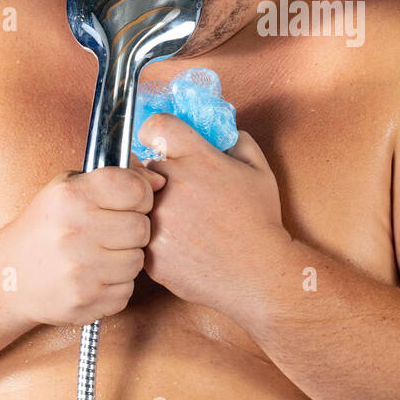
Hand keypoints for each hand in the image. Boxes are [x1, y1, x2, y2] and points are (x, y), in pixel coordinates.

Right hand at [0, 159, 165, 326]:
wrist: (8, 277)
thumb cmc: (45, 227)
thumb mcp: (68, 188)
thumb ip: (115, 177)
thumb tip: (161, 179)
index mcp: (71, 197)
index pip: (136, 189)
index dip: (141, 194)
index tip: (132, 200)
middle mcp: (74, 232)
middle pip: (142, 227)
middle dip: (134, 228)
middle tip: (114, 231)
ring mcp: (80, 271)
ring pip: (137, 261)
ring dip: (126, 258)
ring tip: (101, 254)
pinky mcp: (85, 301)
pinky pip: (126, 290)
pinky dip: (116, 284)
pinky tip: (94, 276)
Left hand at [136, 113, 289, 318]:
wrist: (257, 272)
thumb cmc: (260, 221)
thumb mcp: (260, 171)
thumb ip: (239, 143)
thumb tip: (223, 134)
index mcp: (198, 158)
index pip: (155, 126)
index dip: (157, 133)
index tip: (162, 144)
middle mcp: (172, 184)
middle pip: (146, 167)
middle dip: (161, 177)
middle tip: (184, 194)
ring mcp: (158, 219)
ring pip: (139, 203)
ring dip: (155, 208)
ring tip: (183, 223)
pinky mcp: (150, 250)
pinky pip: (141, 235)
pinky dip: (156, 239)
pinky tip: (181, 245)